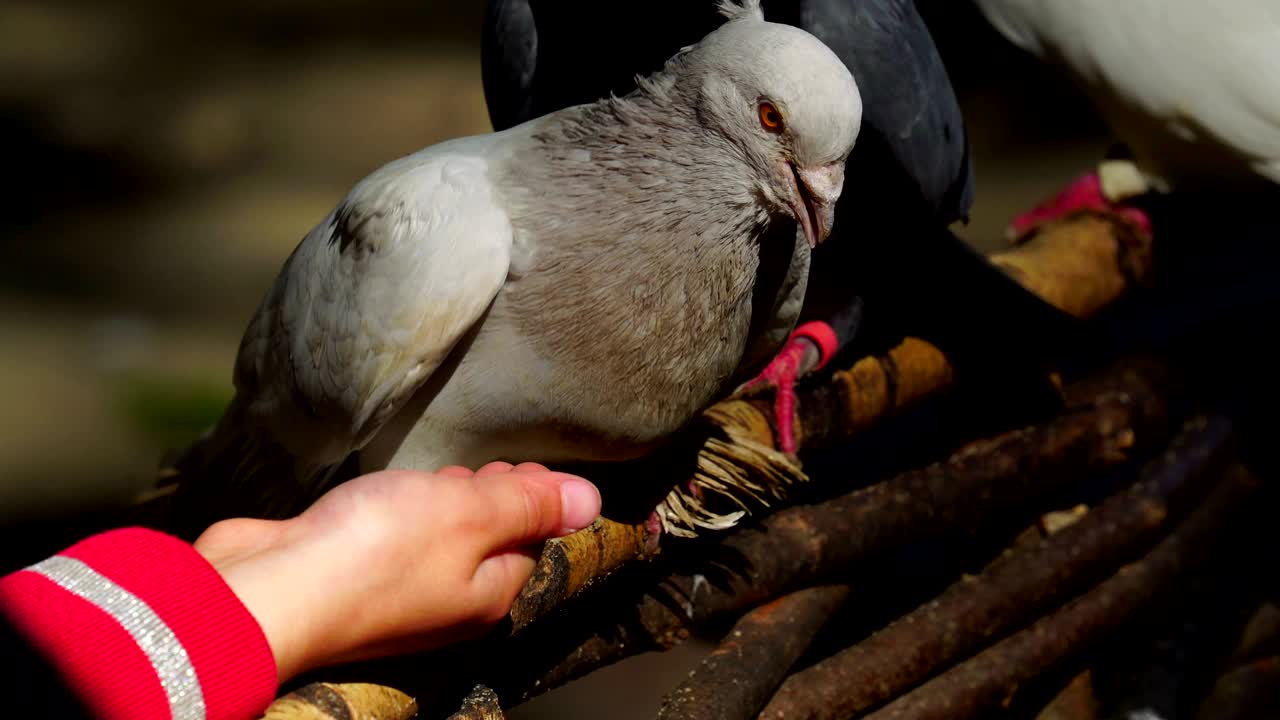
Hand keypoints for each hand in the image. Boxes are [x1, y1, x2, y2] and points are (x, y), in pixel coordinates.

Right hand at [192, 462, 600, 681]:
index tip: (523, 461)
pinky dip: (391, 510)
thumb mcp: (472, 513)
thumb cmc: (376, 552)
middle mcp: (446, 601)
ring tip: (436, 474)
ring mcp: (394, 591)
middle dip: (489, 497)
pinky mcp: (347, 570)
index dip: (534, 496)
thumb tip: (592, 502)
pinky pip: (386, 536)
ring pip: (435, 536)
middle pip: (484, 539)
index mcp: (488, 593)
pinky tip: (382, 493)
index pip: (533, 540)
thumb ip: (529, 504)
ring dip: (439, 501)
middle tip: (484, 464)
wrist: (267, 590)